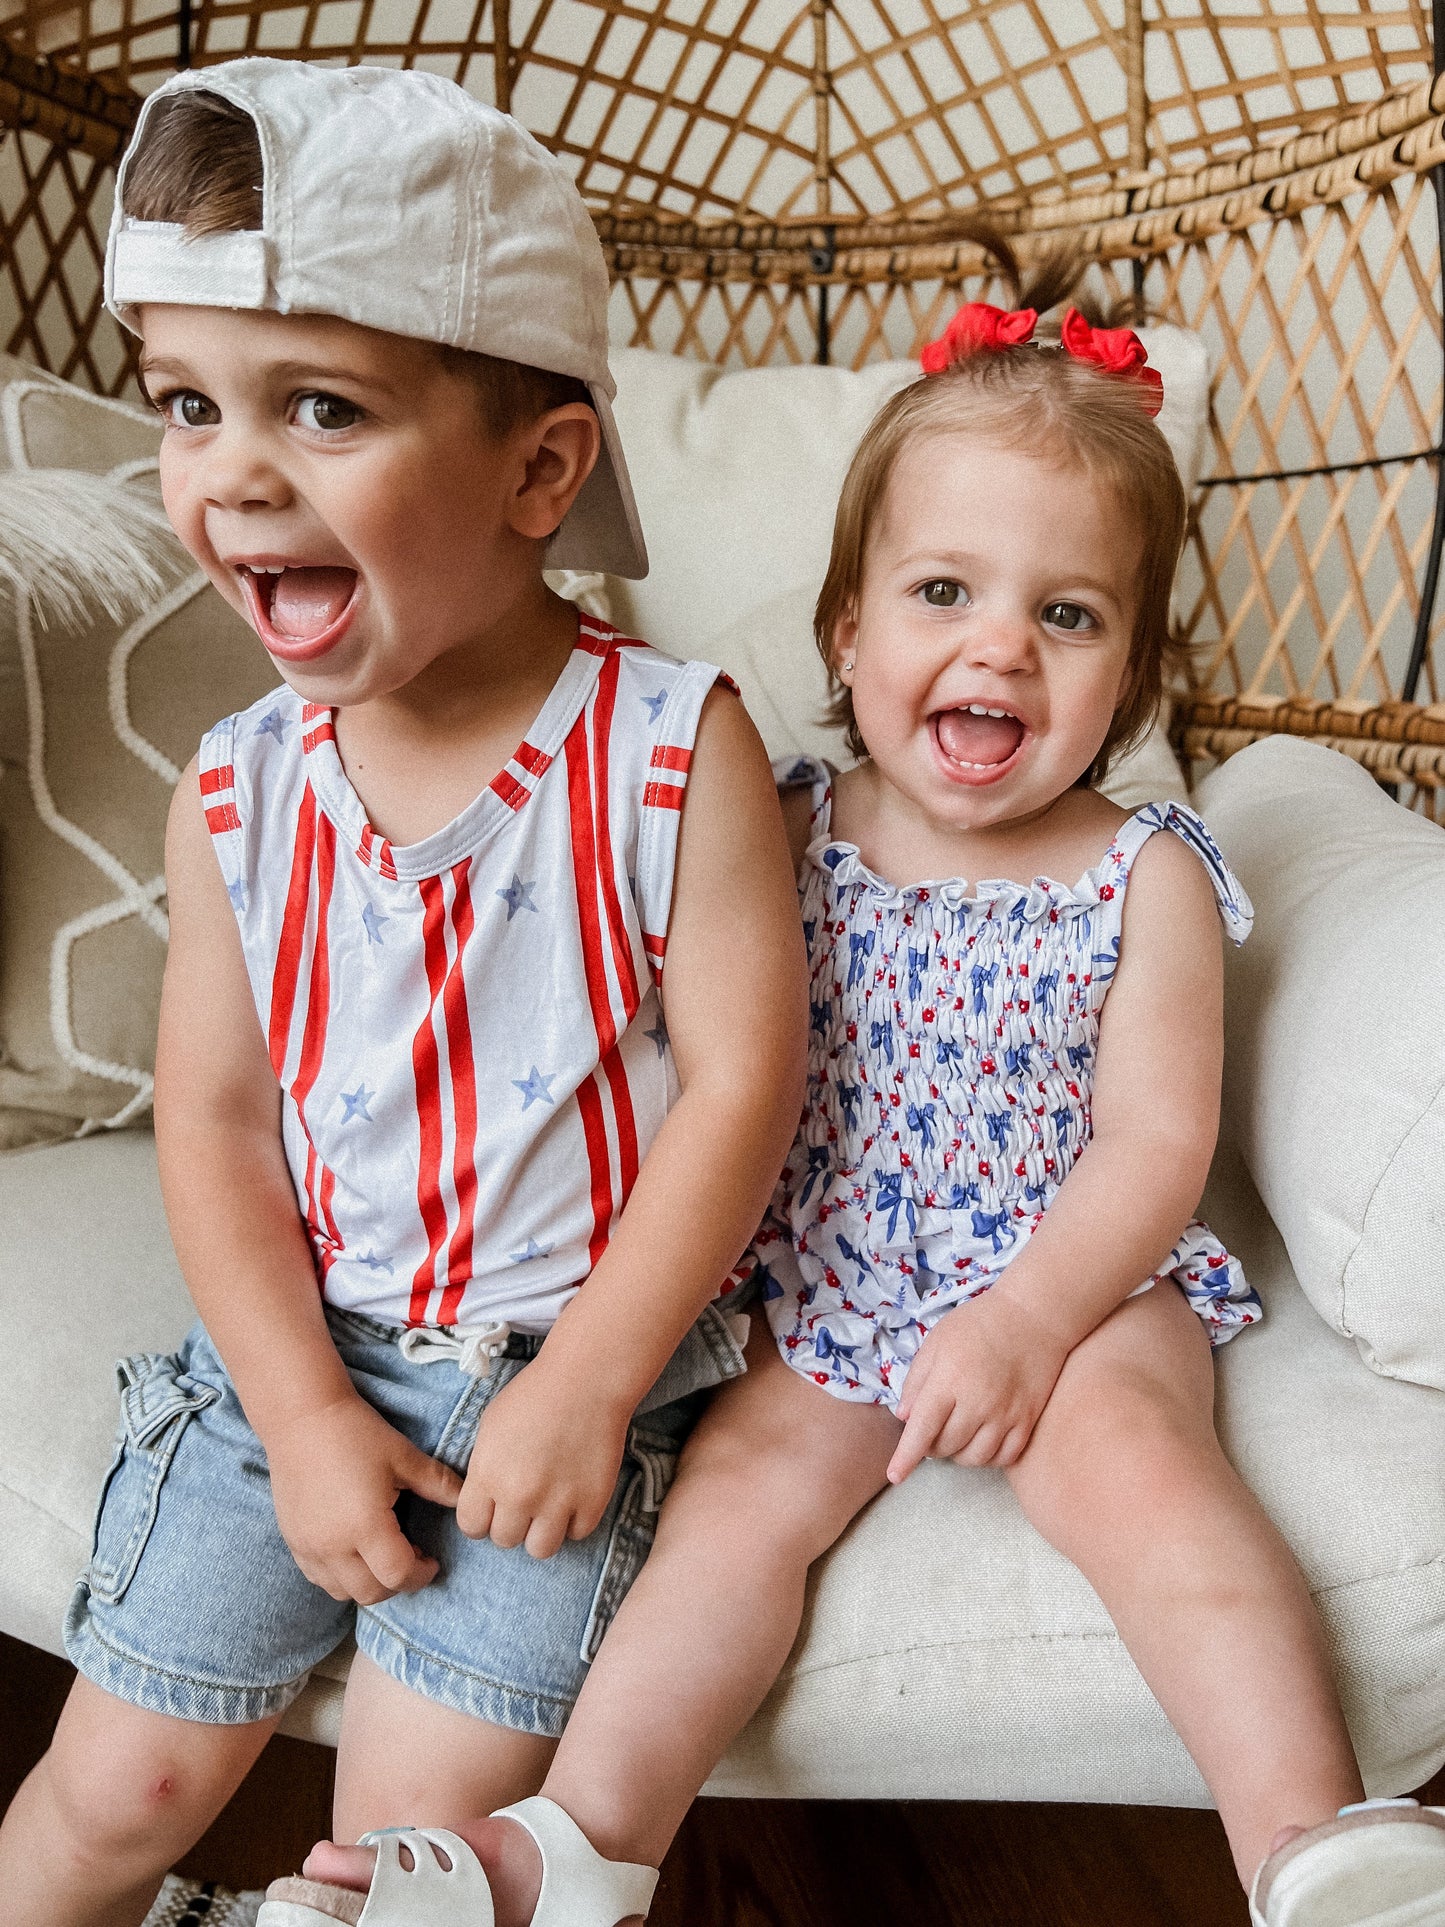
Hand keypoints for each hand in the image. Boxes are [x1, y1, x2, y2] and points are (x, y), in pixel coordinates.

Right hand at [264, 1392, 462, 1603]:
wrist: (301, 1417)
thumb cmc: (356, 1433)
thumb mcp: (403, 1456)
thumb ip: (438, 1484)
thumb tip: (466, 1500)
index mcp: (365, 1526)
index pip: (398, 1575)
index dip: (421, 1574)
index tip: (432, 1560)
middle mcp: (333, 1546)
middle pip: (372, 1593)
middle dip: (398, 1583)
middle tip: (412, 1557)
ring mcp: (309, 1547)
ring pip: (343, 1591)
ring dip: (369, 1583)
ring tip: (383, 1553)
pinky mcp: (293, 1541)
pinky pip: (320, 1578)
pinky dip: (342, 1576)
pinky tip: (354, 1549)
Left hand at [457, 1357, 629, 1559]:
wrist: (586, 1380)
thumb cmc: (535, 1395)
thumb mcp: (491, 1427)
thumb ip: (484, 1469)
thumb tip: (484, 1500)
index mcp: (488, 1475)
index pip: (471, 1527)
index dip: (481, 1518)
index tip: (493, 1508)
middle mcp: (520, 1495)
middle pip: (505, 1540)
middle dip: (512, 1523)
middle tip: (526, 1501)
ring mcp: (558, 1502)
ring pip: (540, 1549)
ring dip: (542, 1531)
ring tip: (550, 1507)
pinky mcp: (592, 1503)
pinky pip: (577, 1534)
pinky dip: (576, 1520)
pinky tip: (575, 1494)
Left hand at [888, 1288, 1070, 1482]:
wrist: (1033, 1315)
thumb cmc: (979, 1323)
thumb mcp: (937, 1341)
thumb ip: (917, 1380)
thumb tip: (904, 1418)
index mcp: (949, 1381)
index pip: (921, 1430)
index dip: (906, 1456)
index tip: (895, 1475)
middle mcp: (977, 1403)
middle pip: (946, 1447)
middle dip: (932, 1446)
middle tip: (933, 1429)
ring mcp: (1005, 1415)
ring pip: (974, 1458)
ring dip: (958, 1454)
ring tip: (956, 1435)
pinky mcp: (1028, 1420)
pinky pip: (1005, 1457)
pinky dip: (988, 1457)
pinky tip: (982, 1441)